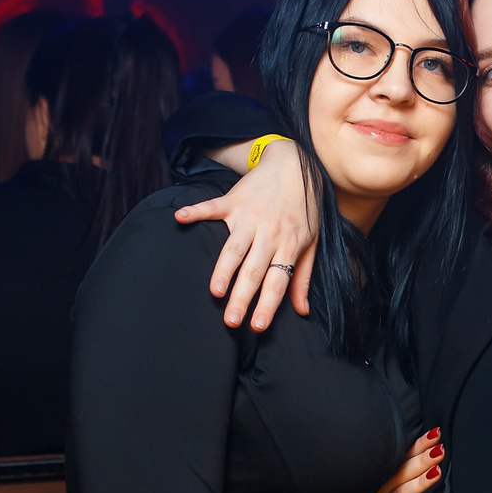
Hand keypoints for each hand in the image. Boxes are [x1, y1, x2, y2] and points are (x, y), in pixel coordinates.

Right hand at [175, 141, 318, 330]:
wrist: (295, 165)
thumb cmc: (304, 208)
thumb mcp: (311, 241)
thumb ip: (303, 277)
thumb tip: (302, 311)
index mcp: (288, 246)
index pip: (277, 282)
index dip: (267, 305)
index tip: (257, 327)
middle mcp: (269, 234)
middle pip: (254, 271)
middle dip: (242, 297)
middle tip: (230, 321)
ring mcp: (249, 217)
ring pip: (234, 247)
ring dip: (224, 269)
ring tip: (215, 291)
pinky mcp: (233, 200)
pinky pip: (212, 207)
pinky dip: (195, 211)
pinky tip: (179, 217)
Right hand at [374, 429, 442, 492]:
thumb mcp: (423, 489)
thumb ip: (425, 469)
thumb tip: (440, 444)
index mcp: (389, 480)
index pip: (403, 458)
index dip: (419, 445)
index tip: (435, 433)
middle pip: (401, 472)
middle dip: (422, 458)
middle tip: (440, 449)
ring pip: (401, 489)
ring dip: (421, 475)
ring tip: (437, 466)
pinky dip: (417, 492)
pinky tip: (432, 479)